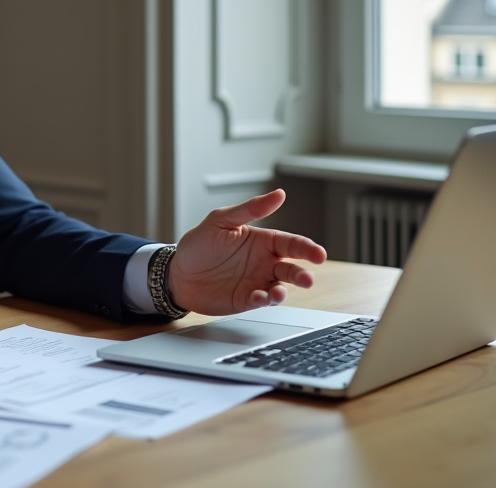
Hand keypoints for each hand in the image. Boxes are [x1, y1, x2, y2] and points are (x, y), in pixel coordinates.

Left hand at [168, 189, 325, 315]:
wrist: (177, 272)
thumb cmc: (199, 244)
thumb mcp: (222, 220)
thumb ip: (250, 210)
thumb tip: (279, 194)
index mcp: (263, 242)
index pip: (292, 244)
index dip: (307, 248)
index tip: (318, 254)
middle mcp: (264, 263)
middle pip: (292, 269)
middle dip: (303, 274)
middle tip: (307, 279)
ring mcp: (256, 282)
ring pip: (280, 288)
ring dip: (283, 291)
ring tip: (279, 292)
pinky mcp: (245, 300)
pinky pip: (260, 302)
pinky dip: (263, 300)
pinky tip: (259, 296)